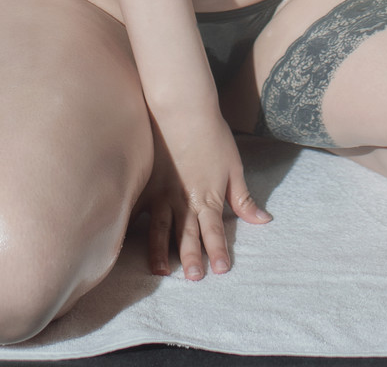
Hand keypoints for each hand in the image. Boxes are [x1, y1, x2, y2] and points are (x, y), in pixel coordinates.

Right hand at [136, 108, 271, 279]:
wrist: (184, 107)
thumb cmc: (212, 134)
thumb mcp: (234, 167)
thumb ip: (243, 199)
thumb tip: (263, 220)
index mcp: (208, 196)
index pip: (215, 231)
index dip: (218, 251)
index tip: (221, 271)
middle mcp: (184, 200)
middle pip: (188, 234)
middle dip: (191, 258)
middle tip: (194, 278)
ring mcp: (161, 193)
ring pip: (160, 228)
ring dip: (161, 251)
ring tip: (160, 271)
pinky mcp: (146, 183)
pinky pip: (136, 209)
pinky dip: (130, 227)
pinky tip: (123, 241)